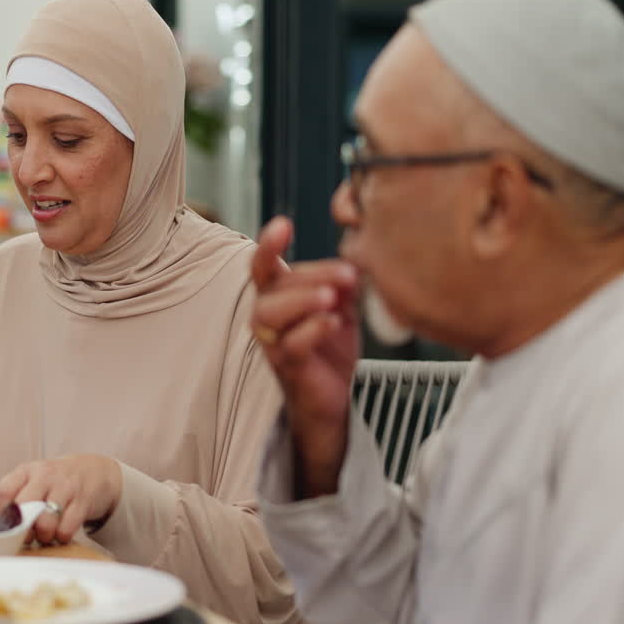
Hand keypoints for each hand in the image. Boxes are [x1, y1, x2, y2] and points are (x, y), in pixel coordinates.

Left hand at [0, 455, 122, 545]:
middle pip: (23, 507)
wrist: (95, 471)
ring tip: (45, 535)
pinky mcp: (83, 501)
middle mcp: (45, 476)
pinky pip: (66, 528)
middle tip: (26, 536)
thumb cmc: (56, 482)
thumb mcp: (33, 480)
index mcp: (27, 470)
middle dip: (22, 528)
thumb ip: (15, 496)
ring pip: (45, 521)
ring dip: (43, 536)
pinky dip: (62, 537)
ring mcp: (65, 487)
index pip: (3, 491)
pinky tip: (62, 532)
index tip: (3, 526)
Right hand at [250, 216, 360, 497]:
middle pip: (274, 286)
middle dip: (310, 275)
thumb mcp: (341, 306)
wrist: (332, 399)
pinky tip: (333, 323)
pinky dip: (312, 330)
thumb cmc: (330, 349)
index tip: (283, 225)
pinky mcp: (288, 367)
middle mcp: (267, 317)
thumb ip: (343, 283)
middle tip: (347, 274)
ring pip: (271, 314)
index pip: (264, 265)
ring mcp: (274, 343)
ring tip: (331, 298)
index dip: (269, 244)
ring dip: (302, 300)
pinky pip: (291, 345)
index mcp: (278, 296)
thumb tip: (359, 258)